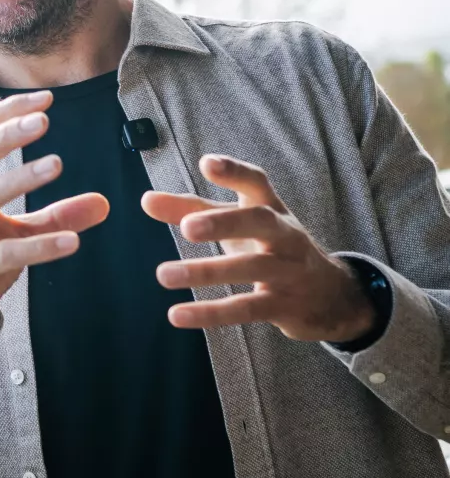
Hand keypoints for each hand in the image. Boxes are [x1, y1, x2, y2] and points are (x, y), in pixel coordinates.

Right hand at [0, 90, 109, 355]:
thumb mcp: (16, 236)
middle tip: (44, 120)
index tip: (44, 99)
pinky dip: (38, 246)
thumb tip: (104, 203)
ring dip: (19, 178)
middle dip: (5, 134)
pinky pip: (3, 255)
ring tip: (57, 164)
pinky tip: (72, 241)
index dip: (5, 115)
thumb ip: (55, 217)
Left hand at [142, 155, 376, 342]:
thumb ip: (191, 210)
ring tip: (163, 275)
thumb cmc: (271, 247)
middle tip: (187, 227)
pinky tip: (177, 314)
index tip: (207, 163)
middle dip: (225, 223)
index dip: (234, 172)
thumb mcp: (237, 224)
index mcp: (271, 208)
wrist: (330, 296)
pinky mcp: (284, 306)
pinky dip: (211, 313)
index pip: (256, 183)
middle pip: (260, 222)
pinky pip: (246, 309)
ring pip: (250, 269)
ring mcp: (288, 271)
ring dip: (206, 272)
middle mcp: (285, 235)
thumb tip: (146, 200)